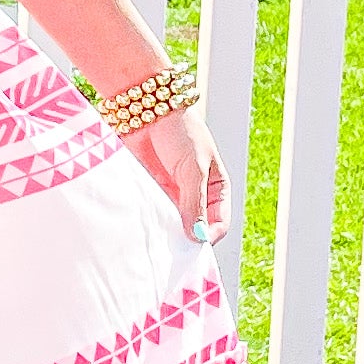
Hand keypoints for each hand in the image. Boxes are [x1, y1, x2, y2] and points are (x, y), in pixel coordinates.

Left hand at [124, 103, 230, 248]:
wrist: (145, 109)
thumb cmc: (179, 131)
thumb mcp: (194, 168)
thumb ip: (195, 202)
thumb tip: (198, 236)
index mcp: (216, 187)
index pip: (219, 221)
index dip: (210, 235)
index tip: (196, 246)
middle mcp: (195, 194)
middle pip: (195, 227)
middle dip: (187, 239)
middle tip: (174, 254)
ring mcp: (172, 194)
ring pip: (173, 224)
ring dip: (167, 233)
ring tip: (158, 244)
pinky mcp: (151, 191)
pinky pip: (153, 214)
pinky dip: (150, 223)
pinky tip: (144, 230)